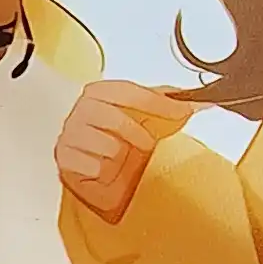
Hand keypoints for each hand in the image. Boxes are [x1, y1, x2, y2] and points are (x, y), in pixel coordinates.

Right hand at [55, 78, 191, 225]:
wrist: (92, 168)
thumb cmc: (117, 138)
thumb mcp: (143, 117)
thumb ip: (166, 104)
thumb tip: (197, 100)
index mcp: (99, 93)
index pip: (130, 91)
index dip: (159, 103)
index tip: (183, 111)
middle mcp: (82, 110)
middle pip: (116, 118)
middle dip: (137, 135)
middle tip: (146, 145)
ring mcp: (70, 134)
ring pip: (107, 146)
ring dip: (119, 157)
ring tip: (118, 158)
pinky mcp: (65, 158)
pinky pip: (94, 167)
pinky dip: (104, 172)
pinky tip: (103, 168)